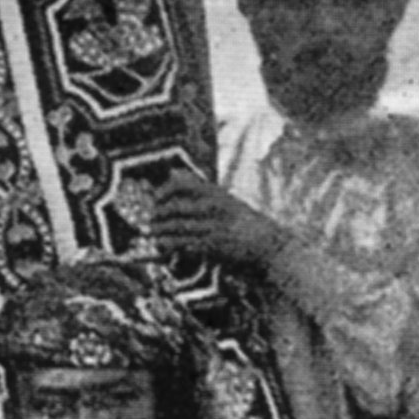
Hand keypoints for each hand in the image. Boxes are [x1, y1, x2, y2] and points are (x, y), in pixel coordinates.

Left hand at [143, 165, 284, 275]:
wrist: (267, 243)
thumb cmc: (241, 221)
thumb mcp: (224, 199)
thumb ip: (198, 188)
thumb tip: (172, 171)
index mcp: (216, 193)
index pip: (182, 184)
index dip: (164, 191)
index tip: (155, 200)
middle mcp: (214, 208)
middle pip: (174, 209)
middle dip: (157, 216)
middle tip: (150, 221)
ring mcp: (213, 227)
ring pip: (176, 228)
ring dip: (159, 232)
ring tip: (152, 234)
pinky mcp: (213, 246)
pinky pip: (183, 245)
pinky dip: (169, 246)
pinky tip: (162, 247)